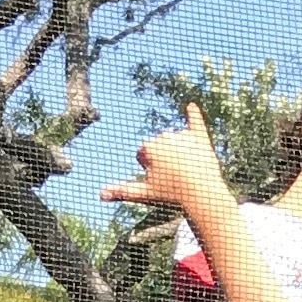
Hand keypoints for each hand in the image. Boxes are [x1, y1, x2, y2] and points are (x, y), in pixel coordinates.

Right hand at [102, 103, 233, 225]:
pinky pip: (196, 122)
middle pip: (159, 146)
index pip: (144, 154)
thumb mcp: (144, 192)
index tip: (161, 179)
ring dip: (178, 151)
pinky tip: (192, 107)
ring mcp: (182, 136)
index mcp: (148, 147)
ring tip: (187, 168)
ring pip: (175, 141)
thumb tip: (99, 194)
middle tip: (174, 175)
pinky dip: (194, 116)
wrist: (201, 193)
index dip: (151, 168)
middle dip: (164, 159)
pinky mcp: (200, 137)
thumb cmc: (170, 194)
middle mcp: (163, 136)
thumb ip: (122, 190)